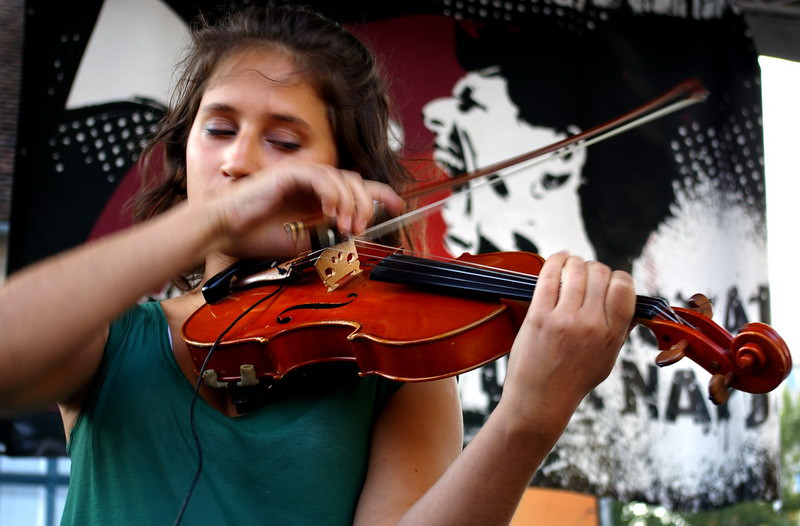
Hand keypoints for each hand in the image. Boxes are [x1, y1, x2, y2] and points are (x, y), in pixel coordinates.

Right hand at [205, 160, 404, 257]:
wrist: (227, 232)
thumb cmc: (259, 237)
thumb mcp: (305, 243)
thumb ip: (329, 238)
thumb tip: (353, 239)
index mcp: (319, 197)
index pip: (357, 188)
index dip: (380, 194)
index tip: (398, 204)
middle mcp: (314, 183)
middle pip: (355, 181)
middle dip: (365, 204)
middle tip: (360, 228)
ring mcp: (302, 175)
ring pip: (342, 178)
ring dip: (350, 203)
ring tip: (345, 226)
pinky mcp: (290, 173)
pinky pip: (321, 176)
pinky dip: (331, 194)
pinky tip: (330, 212)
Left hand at [500, 252, 634, 434]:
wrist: (539, 401)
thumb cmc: (572, 381)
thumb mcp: (606, 360)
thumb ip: (618, 331)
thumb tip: (628, 304)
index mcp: (611, 335)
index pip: (624, 288)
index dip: (617, 278)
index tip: (608, 281)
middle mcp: (591, 324)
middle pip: (600, 273)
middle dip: (594, 269)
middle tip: (585, 276)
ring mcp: (564, 319)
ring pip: (576, 270)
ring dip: (574, 263)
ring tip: (570, 266)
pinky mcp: (539, 316)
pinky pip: (549, 276)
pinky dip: (555, 261)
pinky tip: (558, 259)